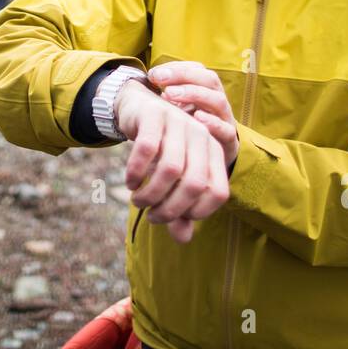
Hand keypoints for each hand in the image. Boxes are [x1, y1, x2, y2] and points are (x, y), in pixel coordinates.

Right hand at [114, 79, 229, 243]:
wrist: (138, 110)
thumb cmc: (160, 150)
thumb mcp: (172, 180)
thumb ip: (180, 209)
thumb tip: (184, 239)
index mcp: (214, 153)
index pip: (218, 193)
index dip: (197, 213)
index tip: (175, 218)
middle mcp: (201, 136)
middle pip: (194, 184)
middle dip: (170, 208)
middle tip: (152, 215)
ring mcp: (179, 122)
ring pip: (170, 170)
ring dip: (150, 193)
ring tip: (138, 200)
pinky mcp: (155, 114)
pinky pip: (147, 149)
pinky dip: (135, 172)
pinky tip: (129, 181)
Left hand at [147, 61, 239, 168]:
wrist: (211, 161)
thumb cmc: (189, 131)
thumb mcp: (178, 112)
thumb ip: (167, 98)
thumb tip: (145, 83)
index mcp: (206, 91)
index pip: (197, 70)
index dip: (176, 68)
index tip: (154, 74)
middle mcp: (217, 102)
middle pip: (209, 79)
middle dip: (183, 76)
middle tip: (160, 80)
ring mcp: (225, 120)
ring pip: (218, 100)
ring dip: (194, 94)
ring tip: (170, 95)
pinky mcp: (229, 141)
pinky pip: (226, 129)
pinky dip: (212, 122)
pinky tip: (196, 118)